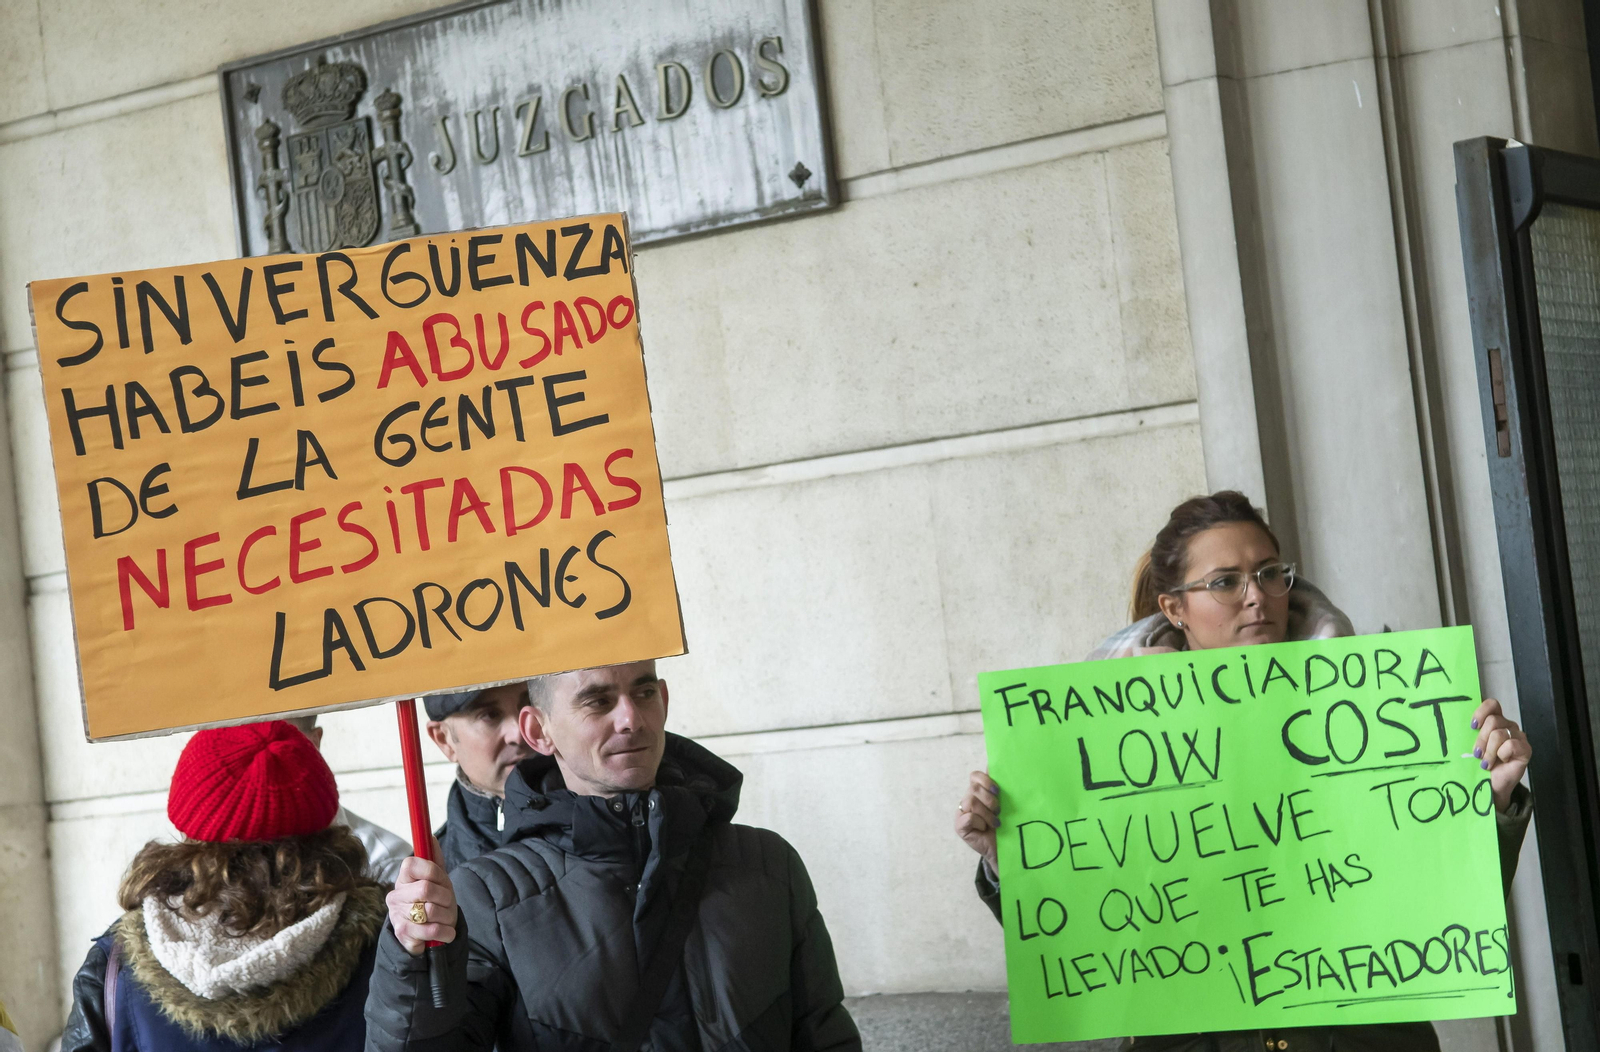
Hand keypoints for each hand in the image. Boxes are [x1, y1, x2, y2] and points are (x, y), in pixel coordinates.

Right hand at [386, 839, 457, 955]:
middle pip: (426, 888)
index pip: (412, 864)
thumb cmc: (435, 902)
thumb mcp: (438, 880)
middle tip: (448, 903)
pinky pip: (431, 930)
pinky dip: (446, 932)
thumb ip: (435, 859)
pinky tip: (446, 932)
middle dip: (445, 897)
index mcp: (404, 878)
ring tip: (446, 918)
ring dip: (447, 916)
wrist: (428, 935)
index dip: (433, 872)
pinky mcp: (403, 933)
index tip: (442, 881)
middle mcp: (395, 895)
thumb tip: (431, 837)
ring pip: (430, 910)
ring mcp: (397, 914)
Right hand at [955, 770, 1000, 876]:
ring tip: (996, 823)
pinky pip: (968, 817)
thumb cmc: (1007, 825)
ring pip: (972, 802)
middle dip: (990, 800)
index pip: (975, 776)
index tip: (997, 790)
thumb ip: (1003, 787)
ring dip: (987, 814)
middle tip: (998, 811)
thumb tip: (1003, 764)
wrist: (1005, 848)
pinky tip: (984, 829)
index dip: (985, 780)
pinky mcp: (959, 825)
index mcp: (979, 791)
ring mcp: (962, 812)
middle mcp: (968, 799)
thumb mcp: (1007, 804)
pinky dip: (979, 823)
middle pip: (974, 789)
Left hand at [1472, 698, 1532, 812]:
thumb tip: (1456, 722)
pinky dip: (1501, 754)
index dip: (1481, 711)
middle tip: (1476, 753)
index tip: (1472, 726)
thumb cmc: (1478, 764)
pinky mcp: (1526, 749)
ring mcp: (1518, 736)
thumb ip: (1469, 732)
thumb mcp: (1471, 745)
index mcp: (1494, 720)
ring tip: (1486, 762)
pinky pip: (1511, 745)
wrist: (1490, 785)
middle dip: (1481, 739)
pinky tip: (1500, 762)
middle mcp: (1508, 725)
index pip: (1492, 704)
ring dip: (1489, 750)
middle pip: (1493, 721)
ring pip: (1499, 734)